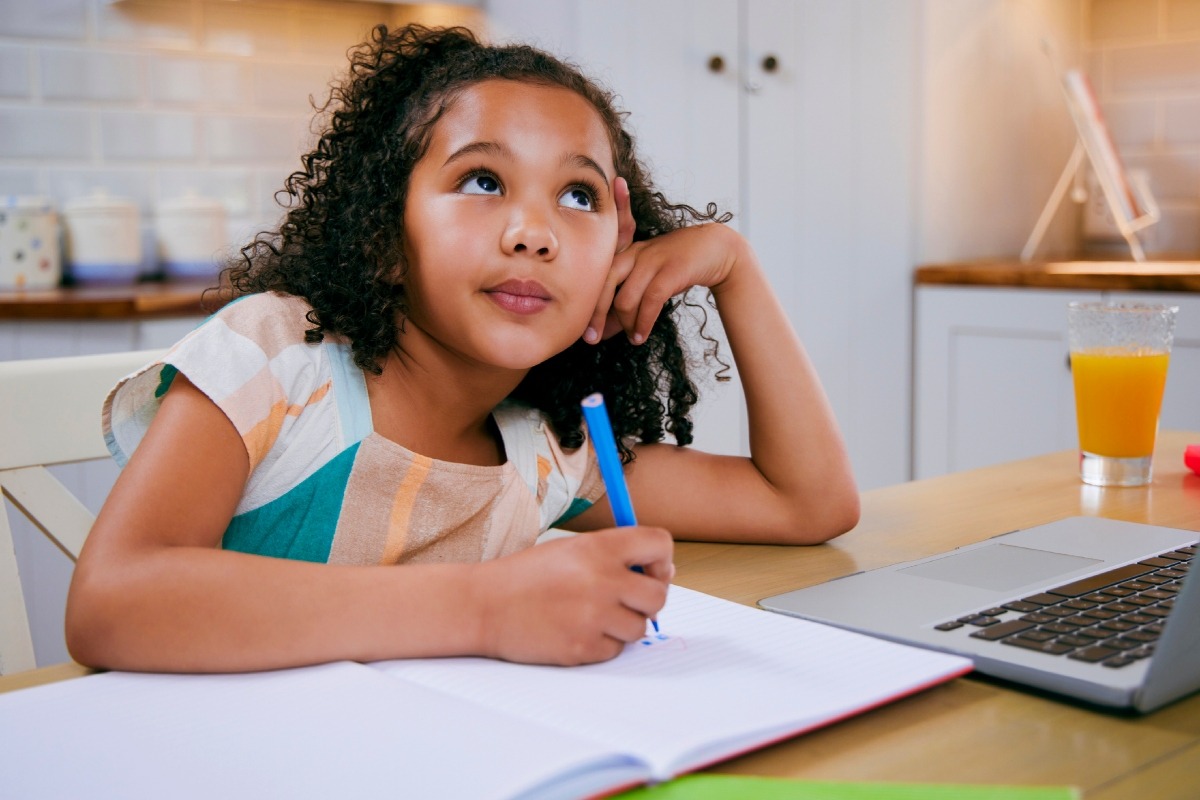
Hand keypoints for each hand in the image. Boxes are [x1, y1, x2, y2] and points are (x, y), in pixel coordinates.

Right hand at [474, 526, 672, 664]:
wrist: (484, 606)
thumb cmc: (527, 576)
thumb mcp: (571, 550)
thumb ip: (614, 556)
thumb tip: (663, 573)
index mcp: (599, 547)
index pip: (659, 544)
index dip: (661, 559)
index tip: (650, 570)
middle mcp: (602, 579)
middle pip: (659, 595)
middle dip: (647, 600)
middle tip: (625, 600)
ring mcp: (594, 616)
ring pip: (639, 627)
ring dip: (622, 624)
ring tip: (590, 615)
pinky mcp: (583, 647)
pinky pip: (614, 650)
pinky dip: (600, 644)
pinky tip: (574, 629)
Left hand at [584, 179, 745, 344]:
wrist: (716, 249)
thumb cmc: (678, 267)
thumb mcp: (649, 281)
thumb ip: (628, 303)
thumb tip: (604, 331)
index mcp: (625, 254)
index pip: (597, 279)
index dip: (589, 307)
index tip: (584, 332)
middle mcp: (635, 253)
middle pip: (604, 285)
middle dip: (596, 315)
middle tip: (593, 339)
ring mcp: (653, 260)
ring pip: (626, 298)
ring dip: (627, 324)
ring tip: (632, 338)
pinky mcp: (671, 270)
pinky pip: (650, 301)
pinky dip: (643, 323)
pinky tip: (642, 335)